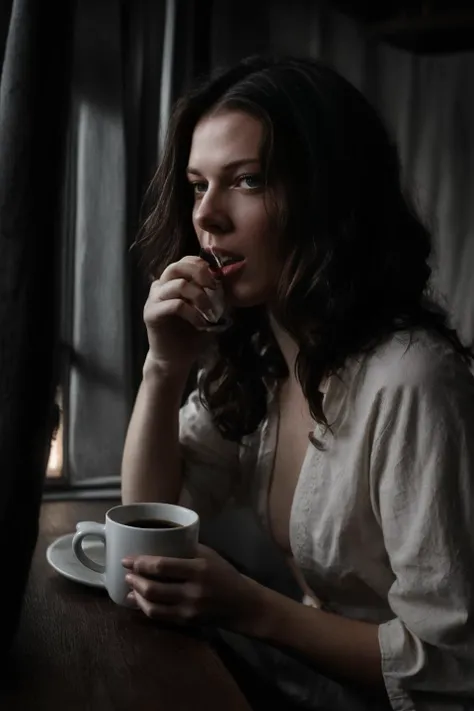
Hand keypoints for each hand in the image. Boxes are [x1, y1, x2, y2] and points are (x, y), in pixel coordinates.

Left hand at [122, 544, 265, 633]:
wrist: (242, 604)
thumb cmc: (224, 574)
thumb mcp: (209, 555)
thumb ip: (186, 549)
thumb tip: (158, 542)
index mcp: (198, 569)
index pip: (162, 567)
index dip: (140, 563)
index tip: (126, 559)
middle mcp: (192, 591)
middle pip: (153, 588)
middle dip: (135, 580)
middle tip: (127, 573)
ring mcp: (188, 610)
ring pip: (153, 606)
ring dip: (137, 596)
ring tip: (130, 588)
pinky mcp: (187, 622)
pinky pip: (160, 617)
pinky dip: (146, 609)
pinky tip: (140, 602)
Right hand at [143, 256, 218, 376]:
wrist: (175, 360)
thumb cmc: (191, 335)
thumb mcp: (206, 311)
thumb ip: (212, 295)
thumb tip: (226, 280)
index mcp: (171, 282)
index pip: (184, 261)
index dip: (201, 266)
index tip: (216, 282)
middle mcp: (159, 287)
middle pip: (177, 266)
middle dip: (199, 274)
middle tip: (213, 288)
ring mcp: (153, 300)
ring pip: (177, 285)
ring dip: (199, 297)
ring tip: (209, 313)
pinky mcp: (151, 314)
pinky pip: (175, 305)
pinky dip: (193, 313)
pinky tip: (201, 324)